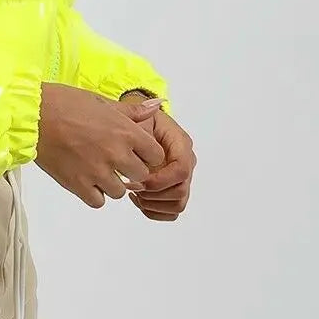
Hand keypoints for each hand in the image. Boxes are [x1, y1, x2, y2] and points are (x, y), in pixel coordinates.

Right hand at [34, 84, 166, 208]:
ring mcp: (97, 171)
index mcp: (125, 131)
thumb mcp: (102, 101)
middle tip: (116, 162)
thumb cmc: (65, 103)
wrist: (33, 115)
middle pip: (141, 176)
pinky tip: (86, 180)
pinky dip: (94, 193)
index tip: (137, 152)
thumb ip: (132, 111)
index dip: (147, 155)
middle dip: (132, 170)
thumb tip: (157, 106)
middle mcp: (116, 153)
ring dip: (112, 183)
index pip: (156, 156)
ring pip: (120, 192)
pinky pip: (98, 201)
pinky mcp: (78, 184)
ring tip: (98, 170)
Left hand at [120, 102, 195, 220]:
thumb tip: (154, 106)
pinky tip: (138, 199)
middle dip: (153, 194)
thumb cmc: (136, 123)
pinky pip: (171, 211)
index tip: (138, 180)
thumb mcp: (136, 116)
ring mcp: (182, 179)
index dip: (159, 181)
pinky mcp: (174, 190)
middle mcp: (186, 163)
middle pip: (180, 191)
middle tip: (132, 186)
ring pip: (177, 204)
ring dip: (153, 204)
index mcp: (181, 144)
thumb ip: (142, 115)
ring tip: (134, 193)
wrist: (137, 129)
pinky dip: (154, 211)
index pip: (181, 170)